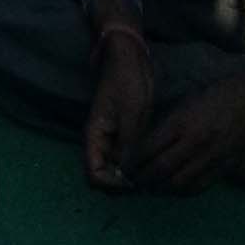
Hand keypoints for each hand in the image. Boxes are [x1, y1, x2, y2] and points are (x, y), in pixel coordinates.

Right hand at [83, 18, 153, 190]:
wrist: (131, 59)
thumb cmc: (127, 81)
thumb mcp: (131, 113)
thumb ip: (128, 145)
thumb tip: (127, 175)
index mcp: (94, 136)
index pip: (93, 175)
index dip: (110, 184)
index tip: (132, 181)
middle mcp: (101, 143)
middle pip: (103, 177)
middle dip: (120, 185)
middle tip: (144, 182)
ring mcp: (112, 140)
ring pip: (115, 171)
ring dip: (129, 177)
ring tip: (150, 175)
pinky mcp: (124, 136)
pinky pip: (126, 160)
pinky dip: (135, 167)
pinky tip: (151, 164)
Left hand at [136, 68, 244, 193]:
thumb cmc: (220, 94)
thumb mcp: (189, 99)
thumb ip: (170, 122)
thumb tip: (148, 142)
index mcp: (184, 120)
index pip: (150, 147)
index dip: (133, 159)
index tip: (122, 163)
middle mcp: (196, 142)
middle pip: (160, 169)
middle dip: (142, 178)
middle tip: (130, 180)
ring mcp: (211, 158)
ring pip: (178, 183)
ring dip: (159, 188)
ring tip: (148, 187)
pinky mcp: (224, 169)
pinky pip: (198, 187)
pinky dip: (181, 191)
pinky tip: (172, 188)